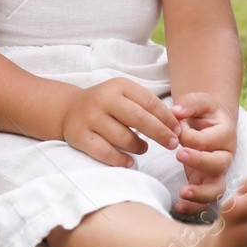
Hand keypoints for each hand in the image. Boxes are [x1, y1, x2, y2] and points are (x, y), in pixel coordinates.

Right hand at [62, 77, 181, 167]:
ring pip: (123, 138)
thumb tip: (175, 125)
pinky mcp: (80, 136)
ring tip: (143, 148)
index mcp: (119, 86)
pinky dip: (121, 160)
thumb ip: (146, 106)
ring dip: (139, 147)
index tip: (178, 131)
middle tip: (172, 144)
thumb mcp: (124, 95)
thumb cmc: (106, 105)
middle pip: (139, 119)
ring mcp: (90, 118)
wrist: (69, 109)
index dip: (167, 118)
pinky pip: (105, 152)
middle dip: (160, 133)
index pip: (150, 102)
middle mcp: (104, 99)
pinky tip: (130, 161)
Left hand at [169, 92, 237, 215]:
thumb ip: (189, 104)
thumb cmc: (204, 113)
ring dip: (201, 193)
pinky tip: (179, 207)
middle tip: (179, 155)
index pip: (208, 139)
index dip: (189, 135)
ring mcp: (218, 173)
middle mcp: (225, 155)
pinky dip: (194, 207)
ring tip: (183, 192)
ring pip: (217, 189)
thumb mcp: (199, 102)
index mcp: (225, 134)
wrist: (211, 124)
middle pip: (218, 164)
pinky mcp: (208, 184)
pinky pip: (206, 201)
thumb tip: (176, 112)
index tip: (175, 129)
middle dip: (199, 161)